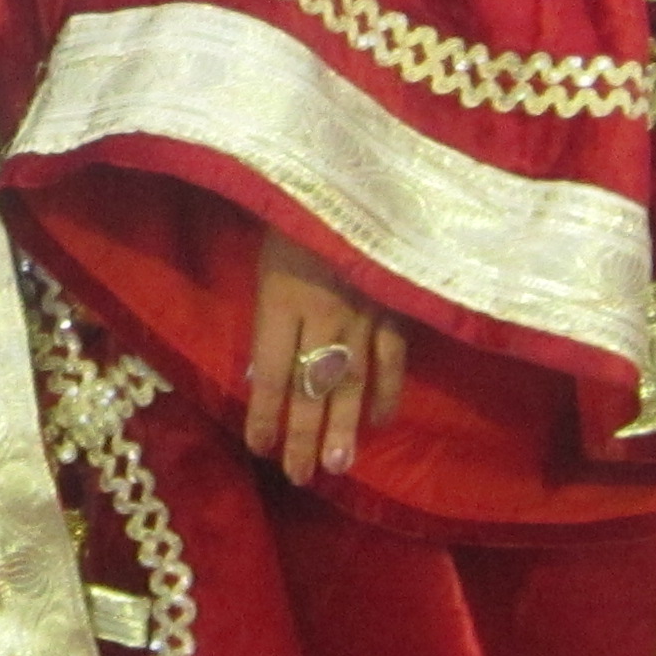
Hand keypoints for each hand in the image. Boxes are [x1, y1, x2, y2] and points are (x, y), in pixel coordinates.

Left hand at [242, 232, 401, 483]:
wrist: (345, 178)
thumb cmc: (293, 214)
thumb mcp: (265, 261)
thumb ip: (266, 317)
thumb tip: (262, 377)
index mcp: (283, 299)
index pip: (271, 371)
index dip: (265, 413)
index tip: (259, 448)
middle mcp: (324, 313)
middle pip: (312, 387)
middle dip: (305, 436)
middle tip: (300, 477)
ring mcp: (364, 313)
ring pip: (353, 382)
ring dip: (345, 426)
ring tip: (338, 466)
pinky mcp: (395, 306)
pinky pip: (393, 358)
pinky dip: (387, 391)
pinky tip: (380, 421)